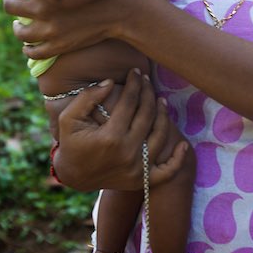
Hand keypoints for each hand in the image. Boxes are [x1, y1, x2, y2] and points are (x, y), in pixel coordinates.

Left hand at [1, 0, 131, 57]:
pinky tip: (33, 41)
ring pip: (18, 29)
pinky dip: (30, 47)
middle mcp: (41, 6)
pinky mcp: (57, 45)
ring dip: (19, 24)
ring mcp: (48, 28)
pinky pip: (33, 50)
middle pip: (10, 3)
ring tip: (23, 20)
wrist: (126, 9)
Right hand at [54, 69, 184, 190]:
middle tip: (147, 80)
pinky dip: (177, 159)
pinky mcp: (142, 180)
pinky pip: (166, 172)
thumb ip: (88, 97)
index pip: (130, 102)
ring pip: (160, 136)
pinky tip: (183, 144)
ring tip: (161, 100)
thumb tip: (111, 82)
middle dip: (148, 93)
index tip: (135, 72)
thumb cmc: (72, 142)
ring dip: (164, 115)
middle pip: (147, 115)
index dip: (134, 83)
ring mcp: (137, 169)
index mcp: (110, 137)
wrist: (74, 176)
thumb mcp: (70, 117)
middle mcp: (127, 153)